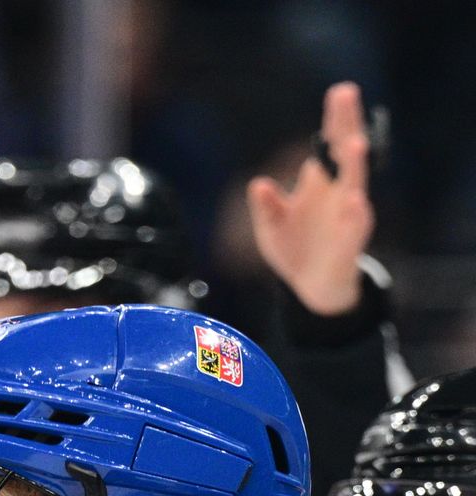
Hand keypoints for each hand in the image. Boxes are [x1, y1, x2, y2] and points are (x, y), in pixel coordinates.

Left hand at [248, 82, 373, 315]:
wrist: (310, 286)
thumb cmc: (293, 248)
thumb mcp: (271, 226)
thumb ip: (265, 207)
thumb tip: (258, 184)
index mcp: (318, 184)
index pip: (327, 146)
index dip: (333, 120)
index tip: (339, 92)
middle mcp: (337, 192)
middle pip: (344, 153)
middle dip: (346, 124)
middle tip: (347, 94)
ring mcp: (347, 215)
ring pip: (354, 185)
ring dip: (354, 164)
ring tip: (354, 144)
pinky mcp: (351, 240)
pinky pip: (355, 224)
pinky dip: (354, 212)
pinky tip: (352, 200)